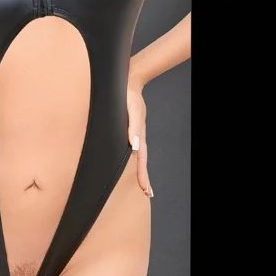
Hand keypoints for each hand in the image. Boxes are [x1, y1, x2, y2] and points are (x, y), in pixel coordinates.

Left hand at [127, 82, 152, 197]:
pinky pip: (133, 147)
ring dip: (140, 169)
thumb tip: (134, 145)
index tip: (146, 190)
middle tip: (147, 193)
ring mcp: (134, 133)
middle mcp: (137, 136)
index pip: (141, 160)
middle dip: (144, 177)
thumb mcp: (131, 110)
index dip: (143, 175)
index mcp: (138, 135)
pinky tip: (132, 161)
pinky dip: (134, 158)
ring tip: (143, 183)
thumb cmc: (129, 95)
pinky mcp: (130, 128)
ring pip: (138, 156)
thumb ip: (133, 127)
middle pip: (141, 161)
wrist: (128, 82)